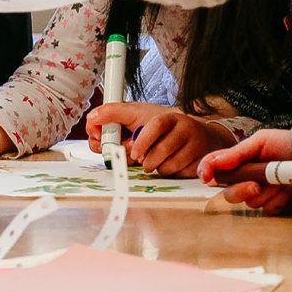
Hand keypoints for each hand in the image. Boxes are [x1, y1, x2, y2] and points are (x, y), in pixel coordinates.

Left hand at [87, 103, 234, 176]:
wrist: (198, 137)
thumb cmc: (163, 128)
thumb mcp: (137, 116)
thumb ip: (113, 116)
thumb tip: (91, 119)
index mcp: (167, 117)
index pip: (156, 126)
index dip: (142, 142)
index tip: (134, 152)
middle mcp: (184, 129)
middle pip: (161, 152)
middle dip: (145, 160)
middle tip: (140, 159)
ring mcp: (194, 146)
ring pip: (167, 167)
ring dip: (155, 168)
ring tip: (153, 160)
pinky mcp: (200, 162)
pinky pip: (178, 175)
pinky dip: (168, 173)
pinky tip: (169, 164)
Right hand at [197, 128, 291, 214]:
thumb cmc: (286, 144)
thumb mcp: (261, 141)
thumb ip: (237, 153)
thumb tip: (216, 162)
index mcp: (239, 162)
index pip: (215, 168)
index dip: (207, 172)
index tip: (207, 177)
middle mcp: (246, 179)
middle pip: (229, 193)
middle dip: (241, 190)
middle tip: (256, 185)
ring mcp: (261, 194)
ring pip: (251, 203)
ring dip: (268, 193)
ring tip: (283, 180)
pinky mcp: (276, 206)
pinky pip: (269, 210)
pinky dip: (279, 201)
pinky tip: (288, 190)